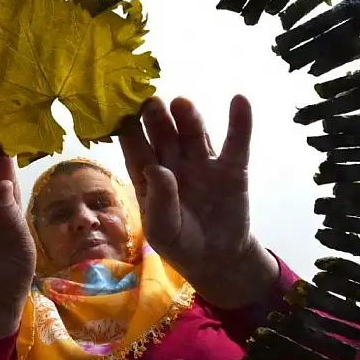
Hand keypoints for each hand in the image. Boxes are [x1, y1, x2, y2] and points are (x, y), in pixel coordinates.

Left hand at [118, 95, 278, 308]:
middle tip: (151, 102)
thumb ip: (159, 202)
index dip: (128, 130)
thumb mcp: (163, 230)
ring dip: (188, 117)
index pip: (136, 149)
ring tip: (181, 103)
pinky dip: (239, 123)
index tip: (120, 110)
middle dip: (156, 118)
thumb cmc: (180, 243)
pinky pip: (235, 143)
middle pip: (163, 135)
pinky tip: (240, 101)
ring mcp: (202, 162)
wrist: (217, 258)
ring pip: (193, 134)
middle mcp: (173, 162)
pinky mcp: (231, 168)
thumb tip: (155, 169)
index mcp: (149, 176)